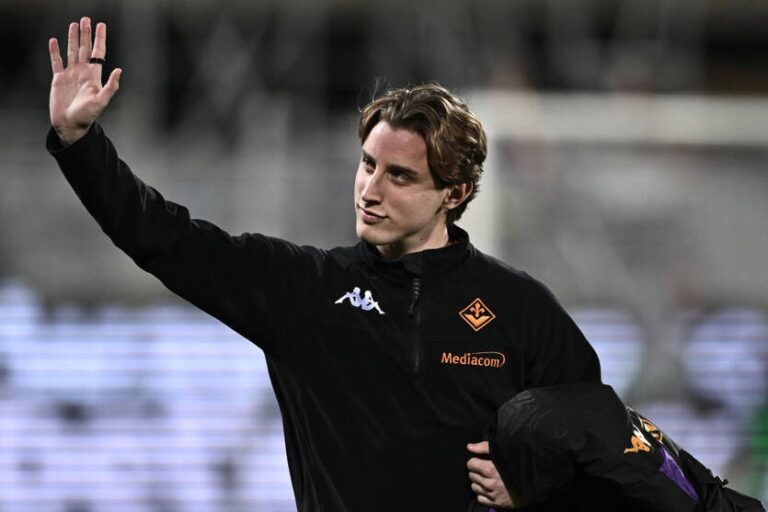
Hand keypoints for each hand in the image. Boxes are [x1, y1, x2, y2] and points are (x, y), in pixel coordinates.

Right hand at [49, 17, 121, 144]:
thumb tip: (119, 70)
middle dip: (86, 34)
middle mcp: (83, 72)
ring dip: (72, 38)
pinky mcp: (58, 79)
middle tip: (86, 19)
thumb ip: (111, 86)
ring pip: (72, 52)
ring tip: (74, 24)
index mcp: (94, 76)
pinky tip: (54, 41)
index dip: (99, 39)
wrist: (71, 125)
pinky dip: (55, 51)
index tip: (101, 25)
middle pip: (84, 48)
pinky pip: (56, 62)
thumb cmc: (87, 115)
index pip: (98, 52)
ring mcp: (70, 75)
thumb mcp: (101, 101)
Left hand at [467, 441, 526, 508]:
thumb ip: (484, 447)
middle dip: (477, 471)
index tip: (480, 461)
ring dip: (478, 482)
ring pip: (474, 487)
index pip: (471, 464)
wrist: (530, 484)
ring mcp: (492, 494)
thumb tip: (469, 447)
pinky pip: (480, 498)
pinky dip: (483, 494)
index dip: (475, 461)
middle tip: (485, 470)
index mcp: (490, 469)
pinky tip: (489, 489)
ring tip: (488, 479)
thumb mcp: (501, 452)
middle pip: (472, 475)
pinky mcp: (495, 503)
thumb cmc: (516, 466)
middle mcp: (489, 483)